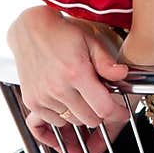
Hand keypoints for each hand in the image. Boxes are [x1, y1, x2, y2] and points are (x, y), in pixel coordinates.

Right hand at [7, 7, 132, 152]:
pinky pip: (55, 121)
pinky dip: (63, 115)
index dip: (117, 113)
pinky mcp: (32, 102)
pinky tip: (66, 99)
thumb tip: (122, 75)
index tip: (121, 112)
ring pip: (73, 122)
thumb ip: (107, 63)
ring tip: (81, 96)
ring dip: (81, 114)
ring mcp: (43, 97)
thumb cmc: (61, 34)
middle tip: (100, 101)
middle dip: (100, 113)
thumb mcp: (91, 42)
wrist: (31, 29)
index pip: (103, 109)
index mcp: (76, 73)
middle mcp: (58, 88)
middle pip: (90, 120)